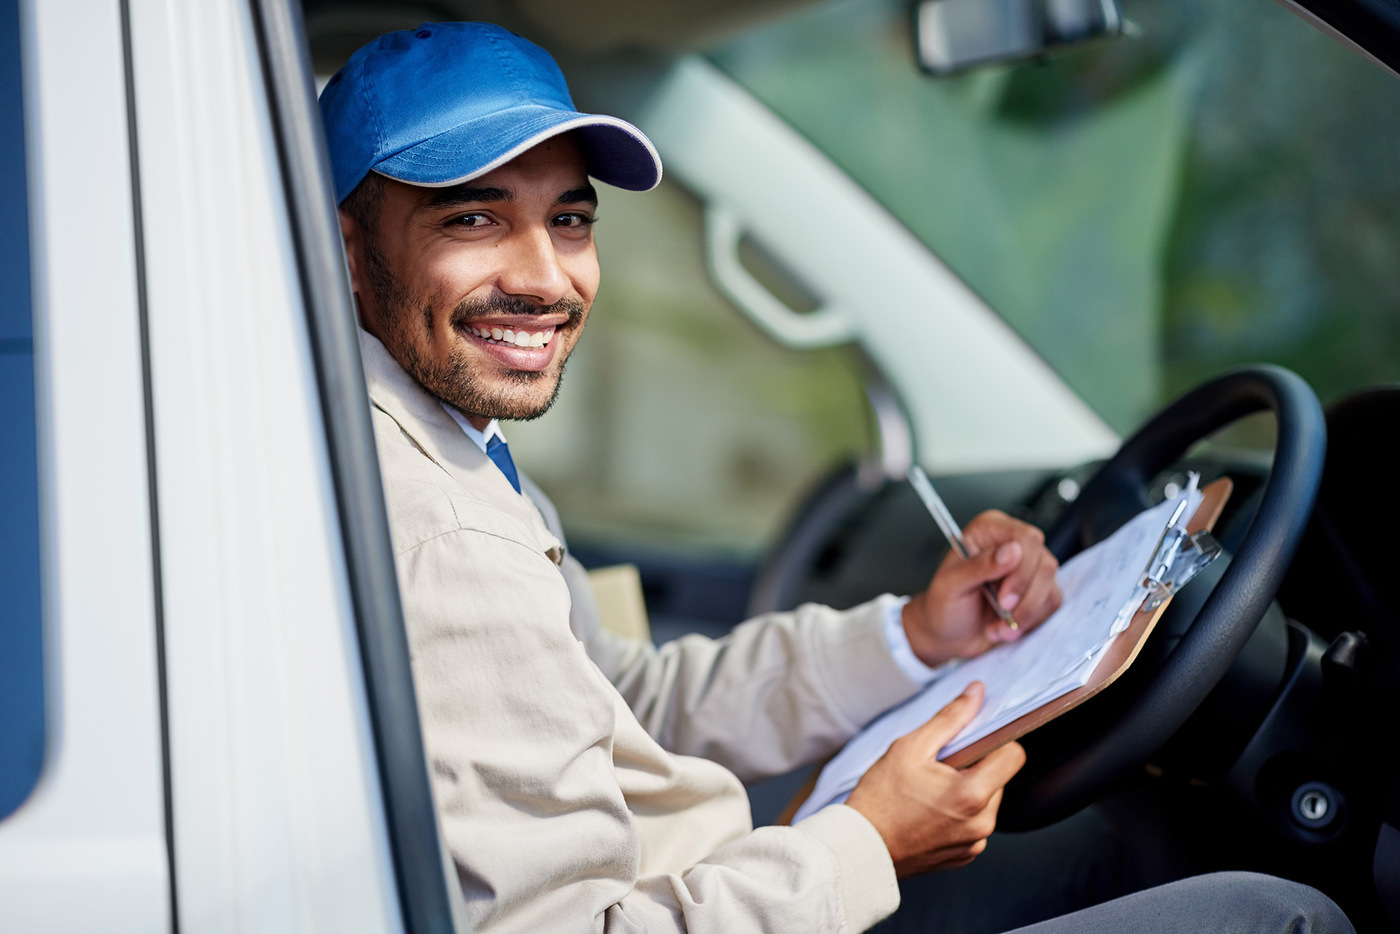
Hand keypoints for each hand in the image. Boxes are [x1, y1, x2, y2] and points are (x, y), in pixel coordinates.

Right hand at [846, 682, 1024, 876]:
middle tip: (938, 768)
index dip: (996, 741)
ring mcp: (974, 843)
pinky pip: (974, 824)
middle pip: (999, 779)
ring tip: (930, 792)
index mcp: (973, 794)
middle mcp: (982, 823)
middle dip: (975, 767)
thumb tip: (976, 693)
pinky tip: (929, 811)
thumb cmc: (880, 798)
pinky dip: (959, 814)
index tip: (973, 741)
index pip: (1014, 755)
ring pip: (987, 802)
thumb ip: (950, 718)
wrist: (860, 846)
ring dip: (968, 791)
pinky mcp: (965, 856)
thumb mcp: (910, 747)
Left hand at [902, 510, 1060, 666]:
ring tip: (998, 627)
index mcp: (988, 531)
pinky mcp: (1038, 591)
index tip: (1004, 598)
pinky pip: (1051, 604)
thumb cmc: (943, 606)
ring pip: (1050, 586)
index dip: (1022, 570)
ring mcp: (1029, 568)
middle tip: (1002, 612)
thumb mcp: (951, 586)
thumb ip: (979, 566)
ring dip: (1026, 614)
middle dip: (1025, 596)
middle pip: (1044, 563)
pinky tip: (1006, 628)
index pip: (1026, 538)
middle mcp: (1012, 544)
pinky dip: (1030, 622)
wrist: (948, 635)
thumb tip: (1011, 551)